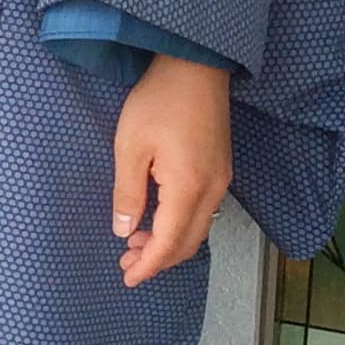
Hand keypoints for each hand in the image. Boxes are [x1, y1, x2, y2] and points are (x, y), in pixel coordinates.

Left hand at [112, 54, 231, 287]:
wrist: (195, 66)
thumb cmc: (158, 101)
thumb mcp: (130, 147)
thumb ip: (127, 194)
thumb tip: (123, 230)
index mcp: (188, 188)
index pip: (169, 242)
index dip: (148, 265)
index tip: (127, 278)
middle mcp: (212, 190)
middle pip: (188, 242)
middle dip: (158, 259)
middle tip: (126, 263)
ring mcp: (221, 180)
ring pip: (197, 228)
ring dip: (168, 242)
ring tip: (135, 243)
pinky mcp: (221, 168)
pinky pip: (203, 211)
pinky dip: (180, 224)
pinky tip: (157, 218)